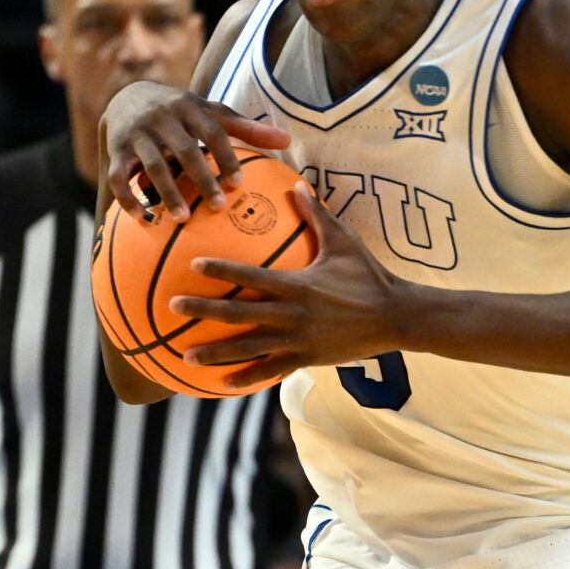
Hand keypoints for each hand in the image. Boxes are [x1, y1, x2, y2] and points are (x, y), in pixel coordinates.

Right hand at [100, 81, 290, 219]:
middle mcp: (162, 117)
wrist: (127, 95)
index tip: (238, 184)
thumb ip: (246, 128)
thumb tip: (287, 141)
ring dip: (167, 192)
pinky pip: (119, 177)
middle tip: (218, 207)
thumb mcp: (211, 113)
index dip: (226, 156)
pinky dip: (129, 199)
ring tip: (182, 219)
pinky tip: (143, 220)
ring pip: (153, 165)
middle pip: (185, 150)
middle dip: (202, 178)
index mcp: (190, 107)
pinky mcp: (116, 150)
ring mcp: (137, 133)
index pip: (212, 131)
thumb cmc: (182, 112)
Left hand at [170, 187, 403, 388]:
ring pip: (249, 349)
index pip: (250, 277)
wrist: (396, 318)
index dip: (221, 272)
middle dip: (203, 311)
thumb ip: (317, 216)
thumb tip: (297, 185)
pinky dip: (247, 377)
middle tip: (173, 308)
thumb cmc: (369, 276)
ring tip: (186, 356)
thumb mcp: (343, 242)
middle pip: (239, 315)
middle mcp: (292, 315)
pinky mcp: (306, 359)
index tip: (193, 266)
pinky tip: (224, 383)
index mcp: (297, 285)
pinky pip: (271, 370)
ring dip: (216, 353)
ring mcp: (298, 340)